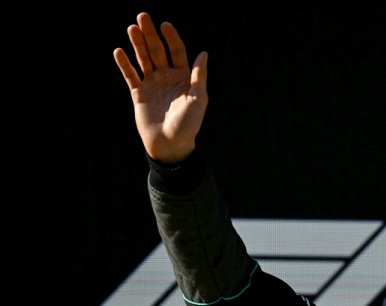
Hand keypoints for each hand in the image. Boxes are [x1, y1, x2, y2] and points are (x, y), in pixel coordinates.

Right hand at [114, 12, 207, 163]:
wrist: (171, 145)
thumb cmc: (188, 125)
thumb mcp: (198, 99)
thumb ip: (198, 76)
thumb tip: (203, 53)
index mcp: (183, 77)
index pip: (177, 52)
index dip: (171, 38)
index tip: (165, 25)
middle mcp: (167, 78)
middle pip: (157, 51)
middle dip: (150, 34)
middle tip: (142, 16)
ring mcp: (152, 84)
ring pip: (143, 59)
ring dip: (137, 44)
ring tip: (131, 28)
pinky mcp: (138, 94)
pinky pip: (130, 76)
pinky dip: (124, 64)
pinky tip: (119, 51)